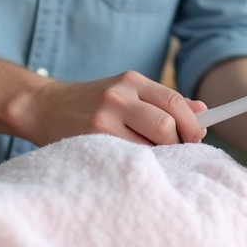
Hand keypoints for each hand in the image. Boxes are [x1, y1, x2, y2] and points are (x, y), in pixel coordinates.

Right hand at [19, 70, 207, 146]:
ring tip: (150, 159)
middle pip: (166, 125)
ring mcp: (103, 118)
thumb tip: (202, 112)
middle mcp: (119, 96)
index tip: (197, 137)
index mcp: (131, 81)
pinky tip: (133, 165)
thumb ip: (162, 102)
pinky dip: (138, 164)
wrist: (43, 106)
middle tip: (172, 152)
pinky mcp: (90, 139)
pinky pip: (127, 158)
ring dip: (158, 157)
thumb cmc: (91, 104)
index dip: (192, 123)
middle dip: (176, 143)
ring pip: (149, 146)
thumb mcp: (126, 93)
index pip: (174, 101)